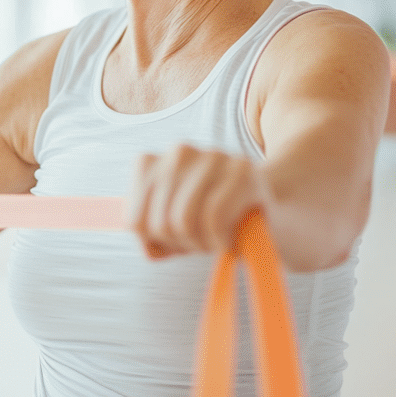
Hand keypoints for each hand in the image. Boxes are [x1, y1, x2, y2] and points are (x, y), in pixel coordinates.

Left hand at [128, 144, 269, 259]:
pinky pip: (213, 218)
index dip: (156, 243)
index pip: (134, 221)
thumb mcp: (169, 229)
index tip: (175, 240)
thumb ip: (148, 233)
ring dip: (200, 244)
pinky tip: (227, 240)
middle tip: (199, 243)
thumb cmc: (206, 223)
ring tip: (214, 241)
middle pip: (159, 223)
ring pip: (183, 219)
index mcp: (150, 162)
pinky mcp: (241, 169)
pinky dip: (219, 240)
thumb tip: (147, 242)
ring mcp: (211, 156)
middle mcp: (178, 152)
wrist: (261, 211)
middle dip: (180, 244)